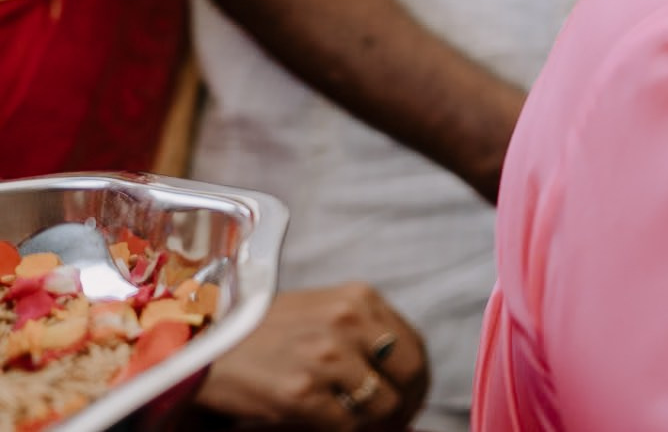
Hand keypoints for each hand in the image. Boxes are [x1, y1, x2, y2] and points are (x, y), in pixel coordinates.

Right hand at [193, 284, 426, 427]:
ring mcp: (326, 358)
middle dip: (407, 401)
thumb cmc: (262, 330)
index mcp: (358, 298)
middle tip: (398, 419)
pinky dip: (344, 430)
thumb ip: (363, 332)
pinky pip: (346, 424)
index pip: (412, 343)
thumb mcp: (321, 312)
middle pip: (407, 373)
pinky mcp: (301, 393)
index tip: (412, 395)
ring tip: (359, 423)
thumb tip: (401, 375)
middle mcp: (348, 322)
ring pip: (381, 403)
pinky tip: (330, 425)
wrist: (201, 345)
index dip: (417, 376)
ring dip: (373, 420)